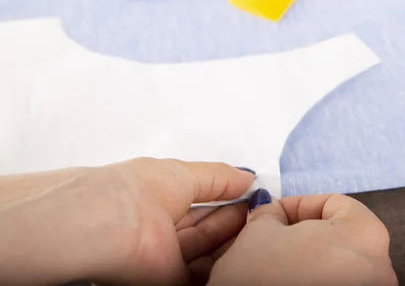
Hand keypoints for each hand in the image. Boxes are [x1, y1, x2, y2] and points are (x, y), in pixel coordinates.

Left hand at [0, 158, 254, 285]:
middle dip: (237, 220)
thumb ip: (216, 178)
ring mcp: (162, 257)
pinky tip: (242, 257)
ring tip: (261, 233)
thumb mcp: (179, 175)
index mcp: (161, 192)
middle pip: (208, 225)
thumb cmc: (127, 196)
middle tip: (266, 216)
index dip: (232, 194)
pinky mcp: (162, 281)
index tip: (258, 195)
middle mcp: (161, 224)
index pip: (204, 194)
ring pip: (205, 251)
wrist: (93, 233)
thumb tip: (247, 176)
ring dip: (232, 242)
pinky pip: (198, 274)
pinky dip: (220, 266)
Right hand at [208, 189, 397, 285]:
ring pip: (338, 266)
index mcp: (365, 232)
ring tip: (274, 268)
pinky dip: (316, 283)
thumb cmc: (268, 280)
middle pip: (339, 235)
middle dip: (301, 235)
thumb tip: (270, 210)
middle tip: (270, 238)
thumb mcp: (258, 233)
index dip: (298, 205)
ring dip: (307, 262)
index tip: (273, 213)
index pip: (333, 203)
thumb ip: (269, 213)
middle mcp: (379, 266)